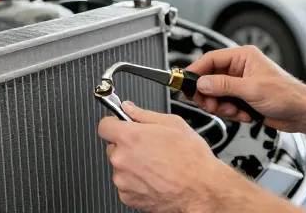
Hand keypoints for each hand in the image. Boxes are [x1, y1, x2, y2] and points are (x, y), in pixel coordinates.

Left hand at [97, 101, 241, 212]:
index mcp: (129, 137)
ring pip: (121, 166)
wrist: (201, 190)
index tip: (122, 125)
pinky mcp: (128, 197)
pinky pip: (126, 184)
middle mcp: (121, 159)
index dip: (115, 123)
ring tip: (157, 165)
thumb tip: (129, 108)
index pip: (104, 125)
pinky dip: (136, 182)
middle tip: (149, 147)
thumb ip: (144, 114)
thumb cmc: (191, 159)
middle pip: (113, 147)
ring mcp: (123, 180)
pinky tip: (155, 178)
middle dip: (127, 145)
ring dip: (133, 164)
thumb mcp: (173, 123)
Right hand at [185, 45, 305, 130]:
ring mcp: (241, 85)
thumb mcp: (251, 89)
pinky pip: (225, 105)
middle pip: (210, 80)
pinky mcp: (243, 99)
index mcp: (243, 57)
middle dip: (210, 95)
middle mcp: (240, 69)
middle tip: (210, 105)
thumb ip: (223, 85)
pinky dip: (231, 113)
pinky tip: (244, 115)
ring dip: (222, 107)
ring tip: (235, 111)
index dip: (196, 72)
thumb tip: (202, 83)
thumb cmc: (287, 95)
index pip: (211, 60)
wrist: (302, 113)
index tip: (184, 83)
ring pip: (216, 95)